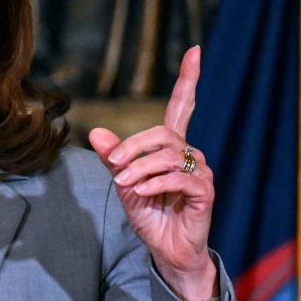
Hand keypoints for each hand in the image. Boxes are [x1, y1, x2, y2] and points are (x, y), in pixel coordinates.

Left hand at [88, 46, 217, 300]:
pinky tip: (140, 193)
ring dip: (139, 169)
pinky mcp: (206, 191)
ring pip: (168, 156)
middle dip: (133, 147)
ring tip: (123, 185)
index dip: (189, 79)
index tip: (195, 50)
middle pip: (162, 133)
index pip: (183, 105)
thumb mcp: (124, 184)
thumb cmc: (150, 214)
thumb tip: (95, 133)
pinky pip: (180, 177)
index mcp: (173, 146)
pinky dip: (155, 183)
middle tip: (114, 167)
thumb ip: (114, 158)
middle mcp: (191, 153)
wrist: (167, 249)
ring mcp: (201, 171)